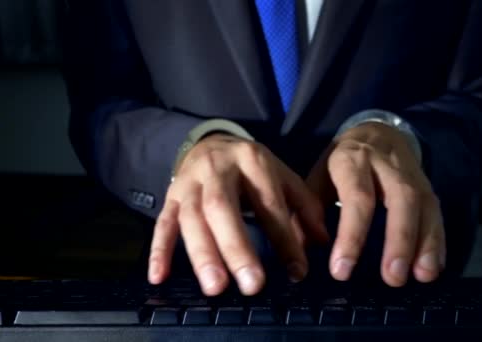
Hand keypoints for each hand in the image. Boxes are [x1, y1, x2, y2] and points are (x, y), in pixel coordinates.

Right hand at [148, 133, 328, 295]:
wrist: (211, 141)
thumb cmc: (251, 167)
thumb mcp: (282, 175)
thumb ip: (304, 206)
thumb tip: (323, 243)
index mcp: (253, 161)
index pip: (269, 203)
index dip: (284, 238)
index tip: (296, 271)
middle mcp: (218, 169)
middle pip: (222, 207)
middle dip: (237, 248)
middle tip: (252, 285)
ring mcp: (190, 183)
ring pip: (191, 217)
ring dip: (202, 254)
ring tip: (215, 287)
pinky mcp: (170, 196)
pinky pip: (162, 223)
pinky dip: (159, 250)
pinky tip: (159, 276)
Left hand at [307, 122, 444, 286]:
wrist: (375, 130)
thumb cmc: (341, 162)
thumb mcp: (318, 177)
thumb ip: (308, 212)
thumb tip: (297, 252)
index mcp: (351, 160)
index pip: (356, 197)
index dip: (351, 235)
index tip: (342, 270)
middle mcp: (386, 165)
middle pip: (400, 199)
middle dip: (399, 240)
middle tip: (392, 277)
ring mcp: (411, 174)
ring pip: (424, 206)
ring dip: (425, 243)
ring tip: (421, 276)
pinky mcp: (428, 185)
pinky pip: (437, 212)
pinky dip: (437, 241)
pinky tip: (432, 267)